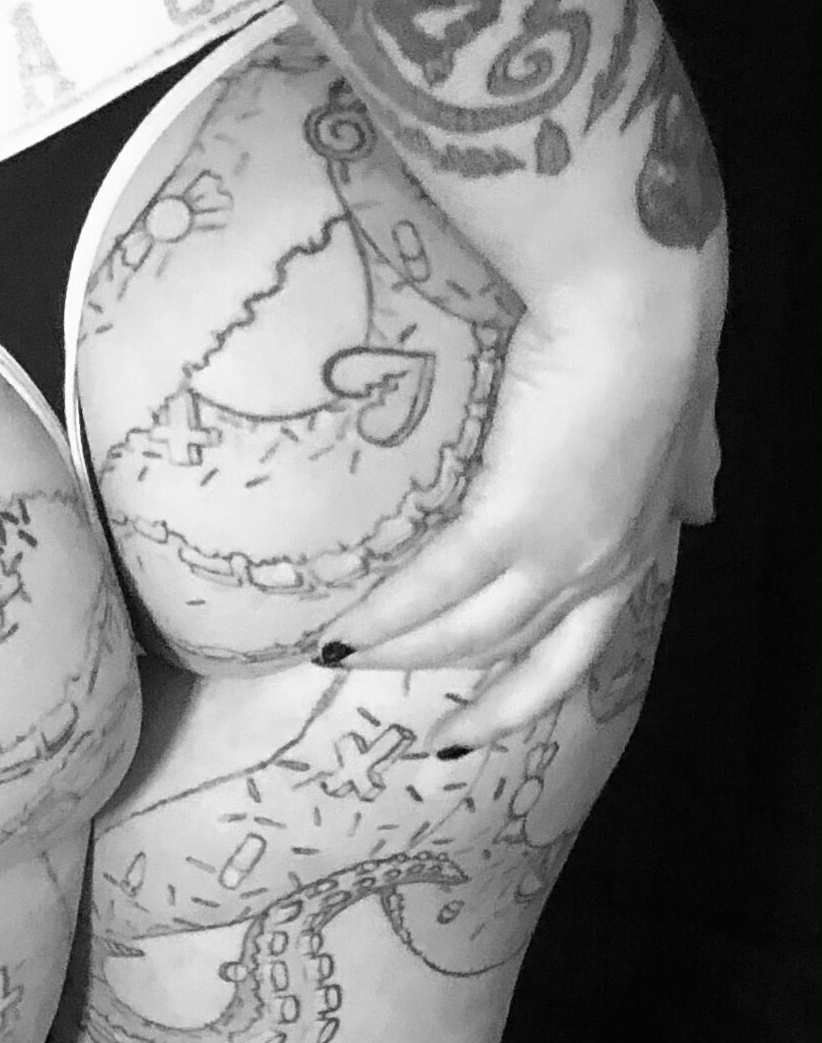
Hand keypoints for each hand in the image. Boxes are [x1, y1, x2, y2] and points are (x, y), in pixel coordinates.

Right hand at [319, 244, 725, 748]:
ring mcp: (557, 553)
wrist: (636, 301)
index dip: (534, 690)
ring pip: (472, 635)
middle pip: (529, 661)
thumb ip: (691, 468)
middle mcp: (602, 566)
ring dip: (404, 655)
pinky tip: (337, 636)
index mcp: (636, 546)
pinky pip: (431, 590)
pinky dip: (381, 618)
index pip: (583, 645)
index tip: (488, 720)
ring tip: (343, 662)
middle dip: (479, 707)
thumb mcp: (686, 423)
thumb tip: (707, 506)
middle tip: (431, 741)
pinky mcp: (510, 524)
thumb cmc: (658, 342)